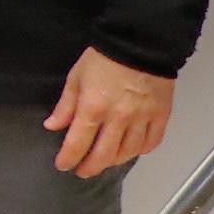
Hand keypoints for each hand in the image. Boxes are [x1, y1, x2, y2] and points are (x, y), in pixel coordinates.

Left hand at [47, 48, 175, 177]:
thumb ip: (65, 105)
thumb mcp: (76, 77)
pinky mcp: (162, 115)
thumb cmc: (102, 58)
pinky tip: (131, 151)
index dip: (68, 158)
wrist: (140, 43)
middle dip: (90, 167)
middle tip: (82, 171)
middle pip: (104, 155)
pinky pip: (152, 142)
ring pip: (128, 153)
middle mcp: (118, 119)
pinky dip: (140, 151)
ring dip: (113, 161)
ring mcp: (142, 119)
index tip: (63, 165)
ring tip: (104, 161)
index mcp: (93, 108)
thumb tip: (52, 127)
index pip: (77, 144)